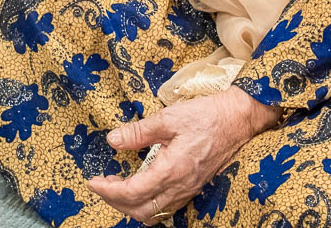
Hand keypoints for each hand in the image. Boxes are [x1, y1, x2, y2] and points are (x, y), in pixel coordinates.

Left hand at [88, 87, 279, 222]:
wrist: (237, 119)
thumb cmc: (205, 115)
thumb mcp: (168, 118)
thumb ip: (139, 132)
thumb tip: (112, 140)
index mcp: (172, 170)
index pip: (133, 192)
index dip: (109, 191)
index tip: (93, 182)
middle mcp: (180, 187)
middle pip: (141, 211)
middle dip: (116, 202)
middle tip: (101, 185)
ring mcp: (189, 190)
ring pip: (154, 214)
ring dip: (131, 206)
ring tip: (116, 188)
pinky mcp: (194, 187)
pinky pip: (166, 208)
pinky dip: (147, 204)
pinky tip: (141, 187)